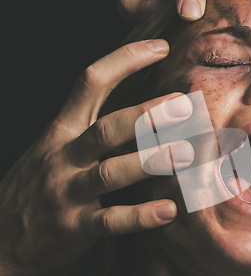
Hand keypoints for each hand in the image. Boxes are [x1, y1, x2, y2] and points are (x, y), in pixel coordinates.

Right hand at [0, 40, 193, 275]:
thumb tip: (146, 110)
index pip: (91, 83)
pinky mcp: (74, 228)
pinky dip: (140, 217)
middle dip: (146, 115)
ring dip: (150, 161)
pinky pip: (110, 221)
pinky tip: (169, 210)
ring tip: (186, 153)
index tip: (160, 47)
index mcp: (62, 130)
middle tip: (184, 104)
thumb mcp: (56, 147)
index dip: (125, 60)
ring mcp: (67, 192)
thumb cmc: (39, 185)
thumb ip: (92, 128)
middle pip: (106, 128)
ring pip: (110, 172)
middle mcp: (64, 156)